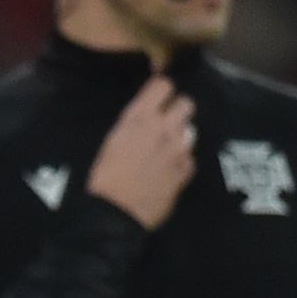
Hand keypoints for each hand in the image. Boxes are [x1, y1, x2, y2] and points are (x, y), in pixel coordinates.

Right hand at [84, 73, 197, 227]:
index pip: (163, 85)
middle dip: (179, 111)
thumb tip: (147, 119)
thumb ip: (134, 125)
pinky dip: (182, 164)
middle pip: (187, 104)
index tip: (159, 98)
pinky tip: (169, 172)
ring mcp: (178, 149)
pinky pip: (190, 159)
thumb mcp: (113, 140)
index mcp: (140, 118)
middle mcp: (163, 128)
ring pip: (191, 131)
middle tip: (168, 123)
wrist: (115, 212)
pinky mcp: (185, 171)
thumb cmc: (105, 176)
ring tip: (166, 151)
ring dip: (180, 138)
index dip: (163, 90)